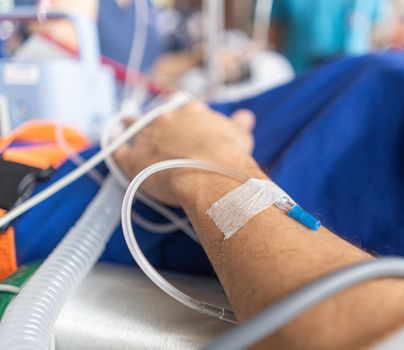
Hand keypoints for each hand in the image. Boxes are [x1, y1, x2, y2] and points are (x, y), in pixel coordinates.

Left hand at [114, 101, 258, 205]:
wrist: (210, 174)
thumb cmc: (227, 156)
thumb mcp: (240, 136)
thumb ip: (239, 124)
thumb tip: (246, 116)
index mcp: (191, 112)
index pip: (183, 110)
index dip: (182, 118)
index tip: (183, 126)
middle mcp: (167, 119)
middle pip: (158, 117)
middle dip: (157, 123)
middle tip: (158, 133)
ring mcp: (148, 136)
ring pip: (133, 127)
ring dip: (130, 126)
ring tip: (125, 125)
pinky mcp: (133, 158)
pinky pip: (118, 151)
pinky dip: (114, 147)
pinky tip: (112, 146)